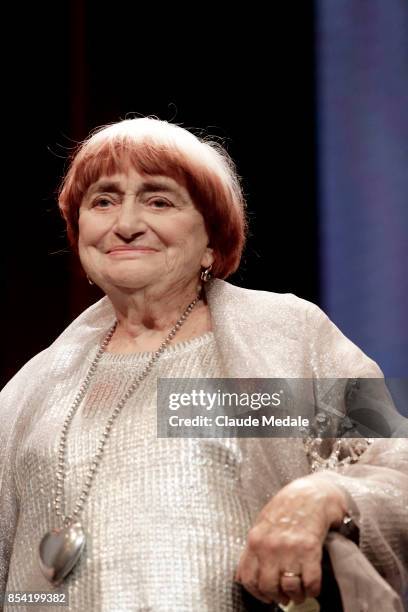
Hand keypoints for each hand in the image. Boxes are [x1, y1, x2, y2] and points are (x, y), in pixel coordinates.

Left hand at [235, 475, 347, 605]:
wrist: (311, 494)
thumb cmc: (287, 508)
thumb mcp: (262, 524)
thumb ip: (253, 548)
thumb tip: (242, 575)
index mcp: (255, 540)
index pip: (248, 578)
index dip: (257, 593)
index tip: (266, 596)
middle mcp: (270, 546)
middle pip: (268, 587)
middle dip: (278, 596)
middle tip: (285, 596)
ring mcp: (290, 548)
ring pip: (289, 588)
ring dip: (296, 595)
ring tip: (299, 592)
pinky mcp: (310, 550)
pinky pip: (311, 582)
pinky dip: (313, 589)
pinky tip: (313, 584)